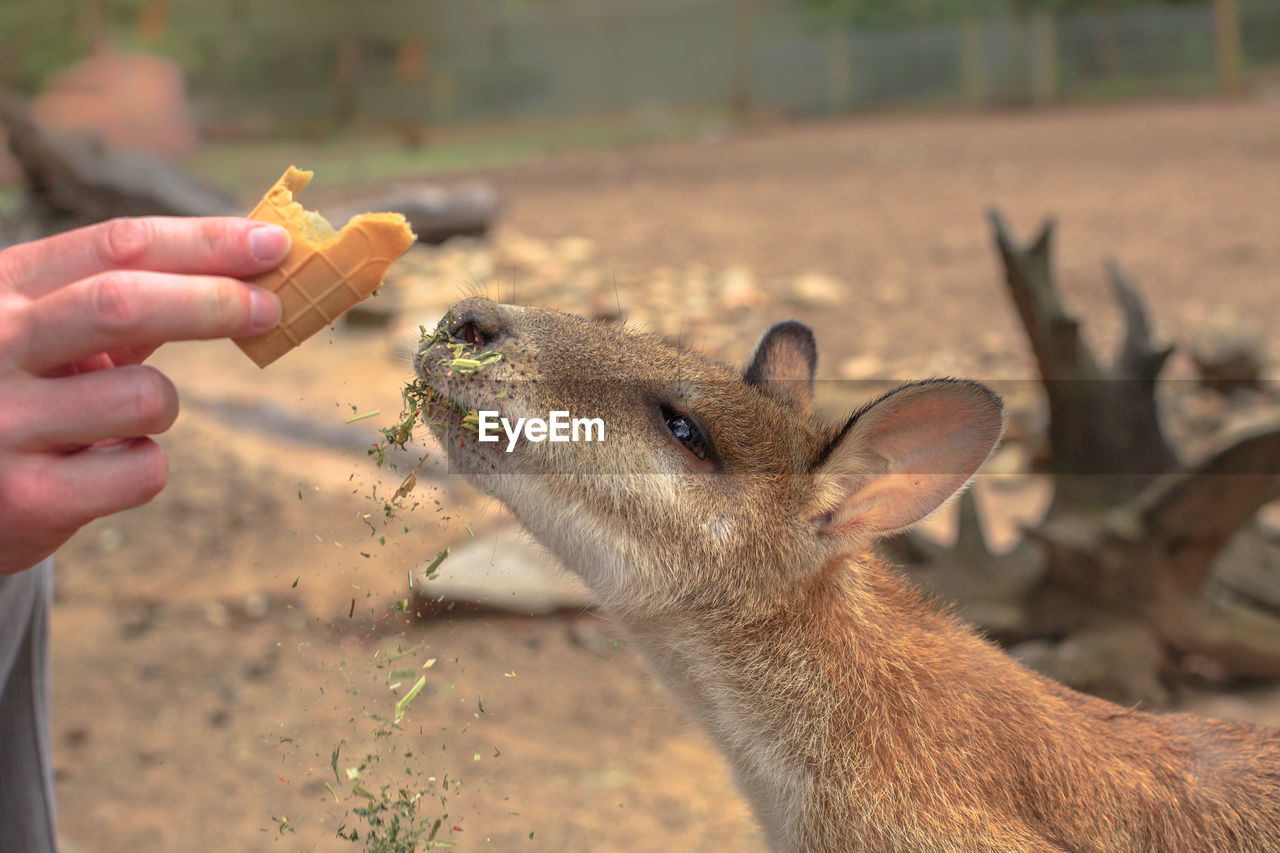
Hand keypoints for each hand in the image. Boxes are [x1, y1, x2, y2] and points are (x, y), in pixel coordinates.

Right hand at [0, 217, 289, 574]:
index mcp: (2, 287)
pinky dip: (143, 466)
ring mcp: (3, 423)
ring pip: (146, 398)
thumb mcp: (49, 330)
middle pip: (122, 304)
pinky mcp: (27, 498)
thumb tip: (253, 267)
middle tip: (272, 307)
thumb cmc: (20, 391)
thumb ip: (128, 300)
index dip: (206, 242)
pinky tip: (95, 469)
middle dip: (212, 301)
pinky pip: (142, 470)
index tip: (273, 244)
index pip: (115, 246)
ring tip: (117, 418)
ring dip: (162, 405)